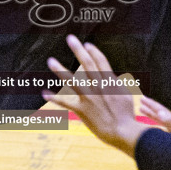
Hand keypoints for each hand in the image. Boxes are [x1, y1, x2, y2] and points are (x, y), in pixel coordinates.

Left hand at [43, 34, 147, 156]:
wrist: (123, 131)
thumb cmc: (126, 115)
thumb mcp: (125, 95)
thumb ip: (116, 84)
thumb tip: (110, 76)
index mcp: (110, 82)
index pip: (100, 61)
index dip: (93, 51)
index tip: (86, 45)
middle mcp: (98, 87)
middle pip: (87, 64)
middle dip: (78, 50)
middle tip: (70, 38)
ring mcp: (89, 97)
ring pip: (72, 80)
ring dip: (60, 69)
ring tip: (50, 60)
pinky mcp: (82, 109)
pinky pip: (66, 102)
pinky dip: (54, 98)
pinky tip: (44, 93)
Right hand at [138, 96, 170, 132]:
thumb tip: (160, 113)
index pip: (161, 110)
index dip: (151, 104)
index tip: (142, 98)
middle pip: (160, 113)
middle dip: (150, 106)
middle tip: (141, 99)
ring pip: (160, 120)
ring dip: (151, 115)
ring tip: (141, 109)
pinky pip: (162, 129)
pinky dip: (155, 126)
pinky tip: (150, 128)